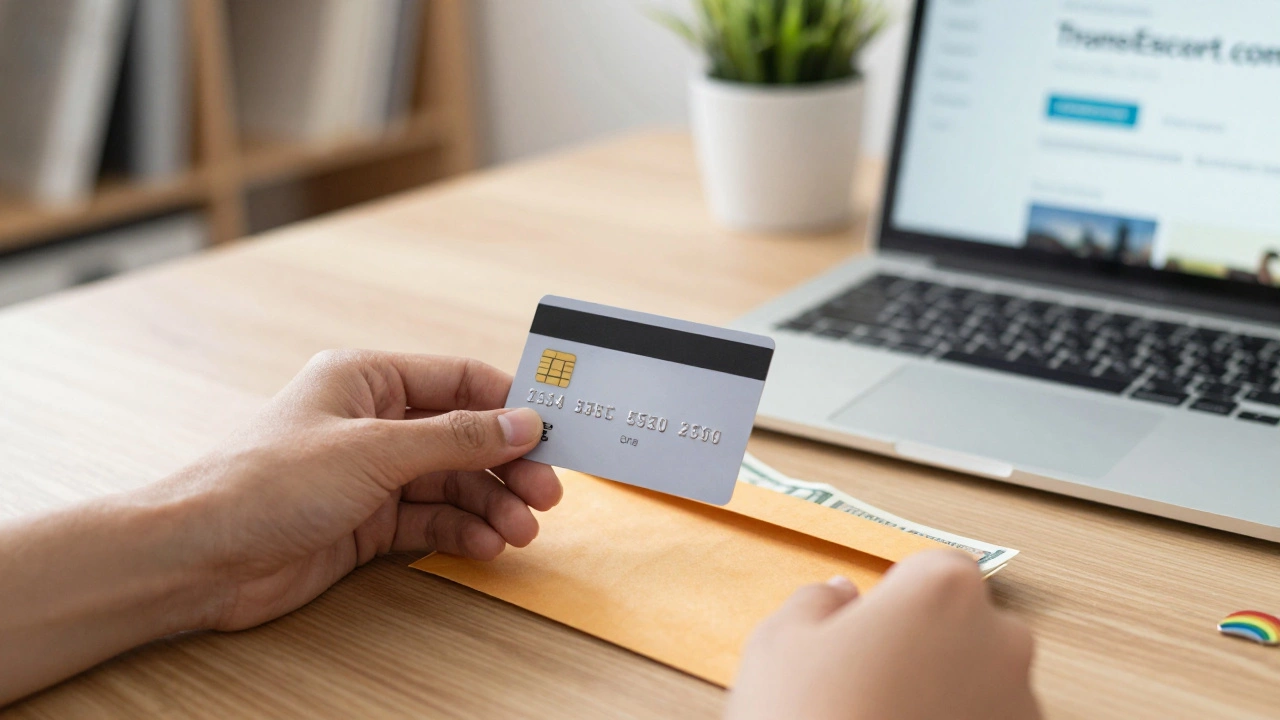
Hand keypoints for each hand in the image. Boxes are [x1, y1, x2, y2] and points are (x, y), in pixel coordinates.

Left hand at [162, 350, 561, 630]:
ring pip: (450, 483)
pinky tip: (486, 545)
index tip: (552, 432)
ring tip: (520, 531)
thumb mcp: (373, 451)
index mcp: (367, 379)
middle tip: (546, 495)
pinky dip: (461, 531)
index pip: (459, 380)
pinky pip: (429, 519)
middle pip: (462, 438)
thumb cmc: (264, 483)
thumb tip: (522, 423)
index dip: (508, 405)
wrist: (201, 557)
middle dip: (506, 466)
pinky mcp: (365, 521)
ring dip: (489, 505)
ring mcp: (370, 474)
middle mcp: (373, 422)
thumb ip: (454, 438)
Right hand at [726, 550, 1039, 719]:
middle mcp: (1000, 641)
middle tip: (862, 680)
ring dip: (941, 694)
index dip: (893, 595)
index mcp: (943, 592)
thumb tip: (837, 595)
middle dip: (921, 644)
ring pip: (978, 682)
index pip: (931, 567)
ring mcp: (1020, 706)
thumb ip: (816, 602)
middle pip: (963, 623)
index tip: (864, 623)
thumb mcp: (778, 646)